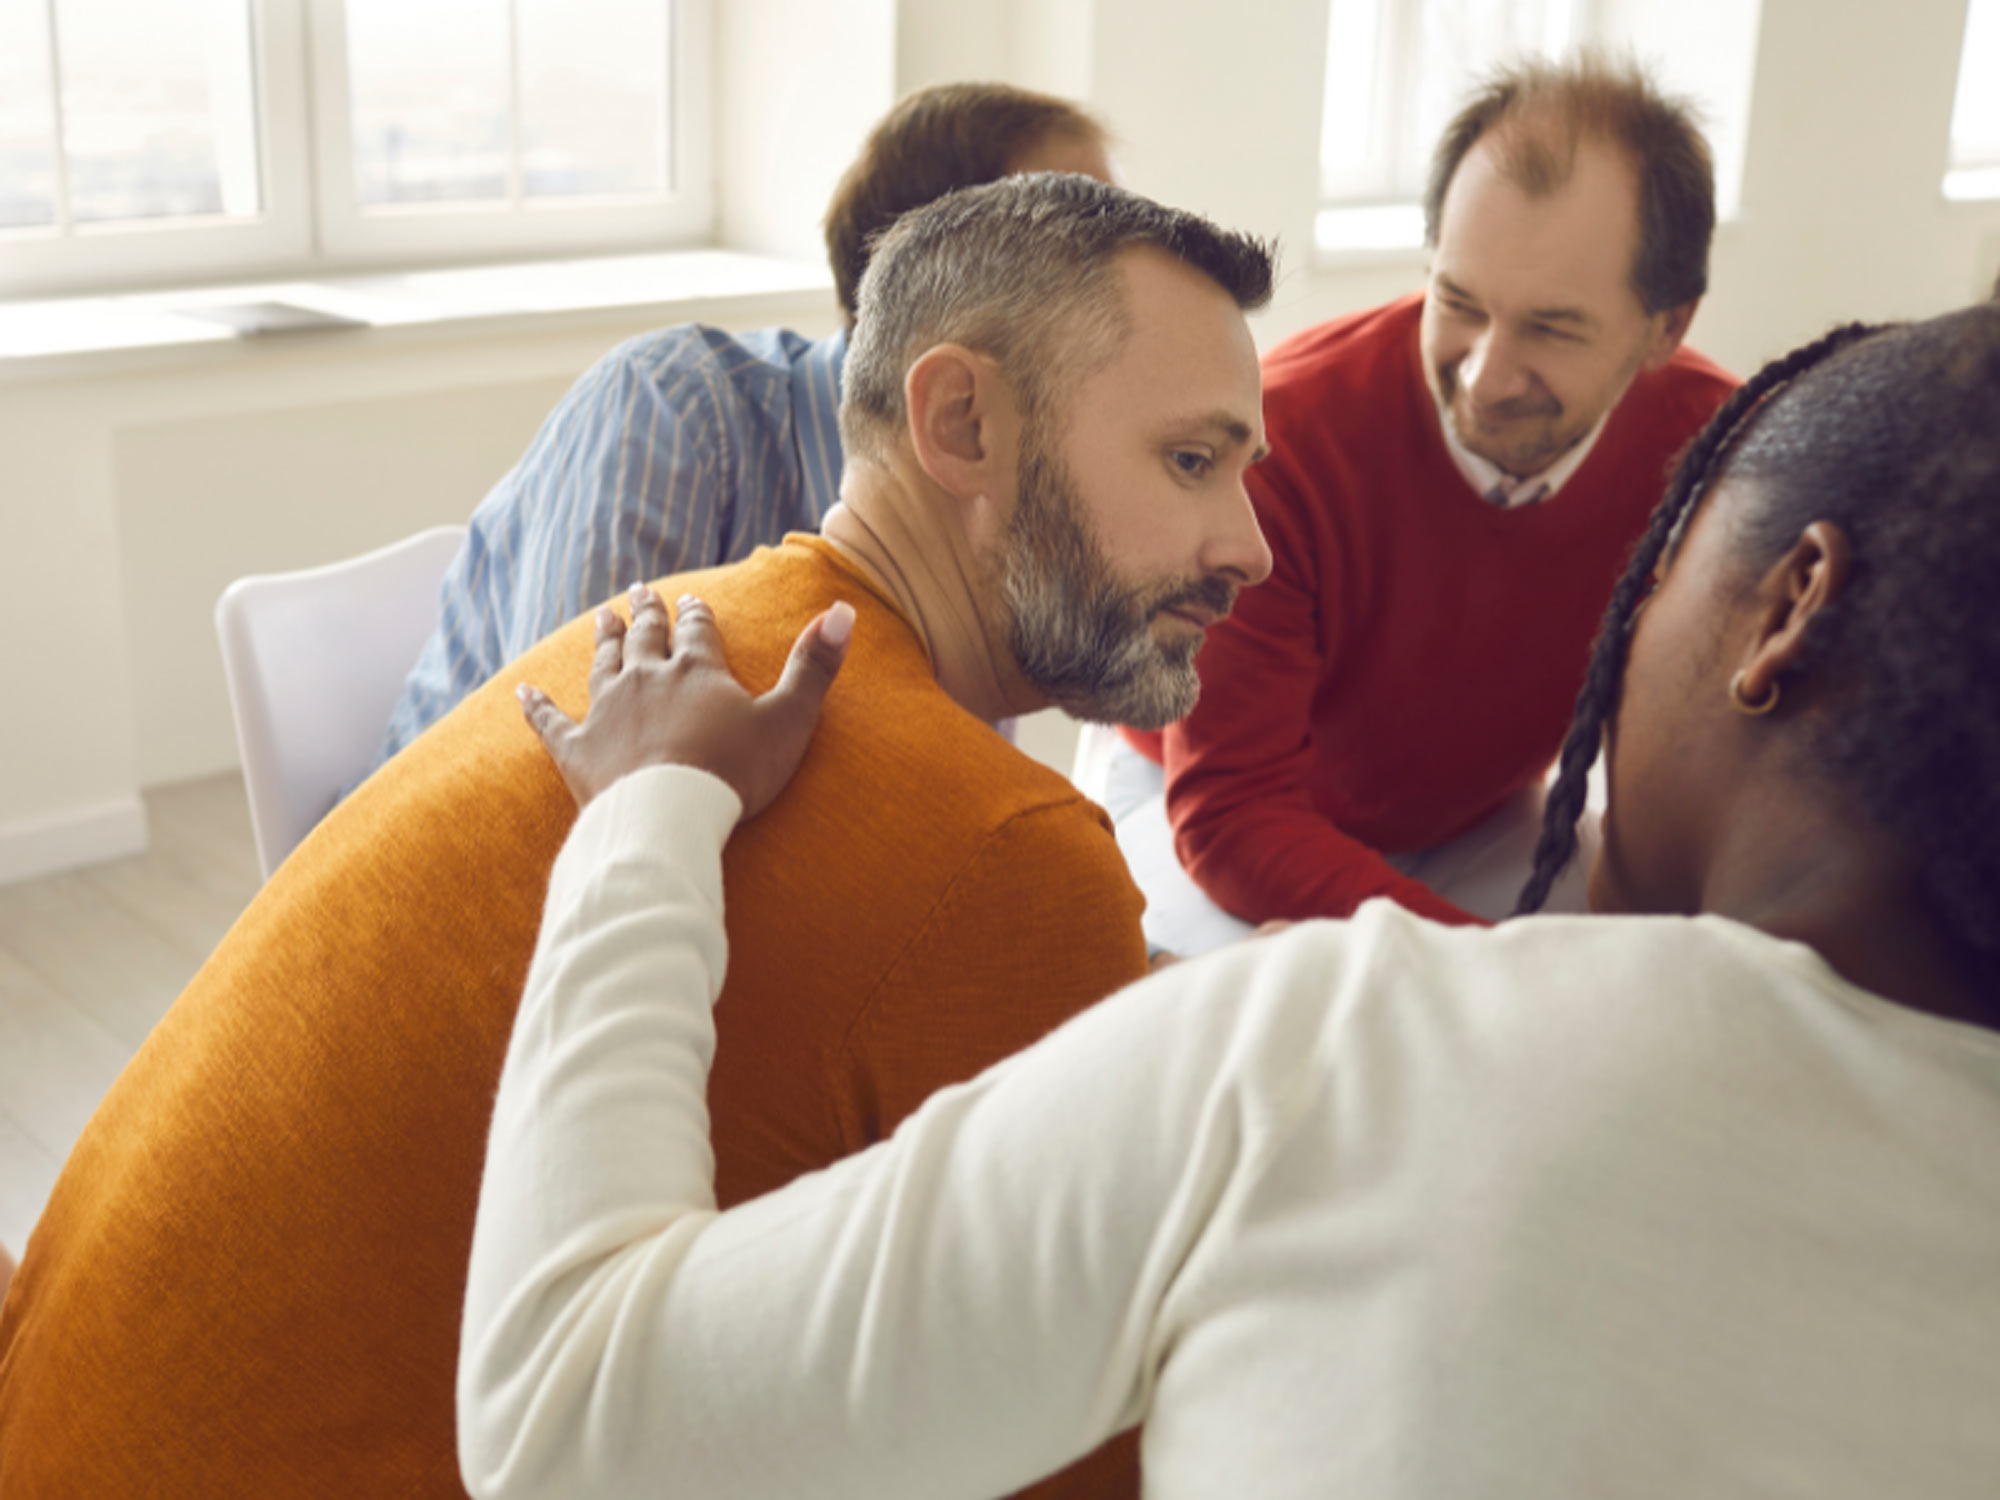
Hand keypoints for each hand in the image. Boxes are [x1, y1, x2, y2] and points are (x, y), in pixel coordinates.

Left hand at [519, 584, 853, 816]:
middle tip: (640, 594)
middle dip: (645, 613)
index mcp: (697, 671)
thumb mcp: (789, 719)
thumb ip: (814, 666)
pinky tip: (522, 690)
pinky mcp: (577, 750)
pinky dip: (535, 705)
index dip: (696, 615)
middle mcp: (647, 679)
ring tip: (601, 617)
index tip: (692, 599)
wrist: (669, 815)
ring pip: (603, 663)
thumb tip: (843, 611)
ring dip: (603, 639)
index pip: (697, 631)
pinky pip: (550, 721)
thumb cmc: (735, 772)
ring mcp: (607, 712)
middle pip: (645, 637)